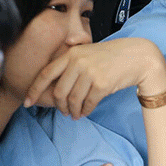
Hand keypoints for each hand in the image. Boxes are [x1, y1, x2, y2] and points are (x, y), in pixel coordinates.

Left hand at [24, 38, 165, 117]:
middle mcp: (78, 62)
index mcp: (71, 53)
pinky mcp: (101, 85)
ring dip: (72, 111)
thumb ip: (71, 61)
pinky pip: (87, 104)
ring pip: (72, 100)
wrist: (137, 57)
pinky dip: (85, 111)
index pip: (46, 74)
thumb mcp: (88, 51)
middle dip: (59, 106)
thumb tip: (54, 84)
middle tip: (63, 111)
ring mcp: (90, 73)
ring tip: (75, 114)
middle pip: (58, 92)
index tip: (28, 102)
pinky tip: (85, 112)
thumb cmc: (112, 56)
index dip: (34, 90)